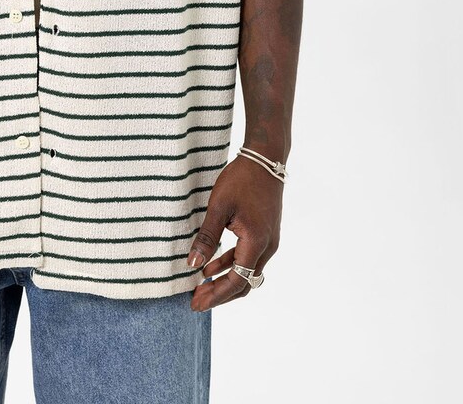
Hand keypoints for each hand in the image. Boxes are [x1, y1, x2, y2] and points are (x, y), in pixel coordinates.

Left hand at [186, 154, 282, 310]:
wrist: (266, 159)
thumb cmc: (241, 179)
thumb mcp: (219, 207)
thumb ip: (206, 237)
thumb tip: (193, 265)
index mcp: (257, 242)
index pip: (236, 280)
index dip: (216, 295)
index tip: (195, 303)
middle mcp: (267, 247)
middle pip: (244, 282)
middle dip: (219, 293)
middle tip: (195, 301)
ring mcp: (269, 241)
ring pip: (246, 271)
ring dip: (224, 280)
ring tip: (200, 286)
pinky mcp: (265, 233)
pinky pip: (248, 257)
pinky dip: (230, 264)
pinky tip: (211, 266)